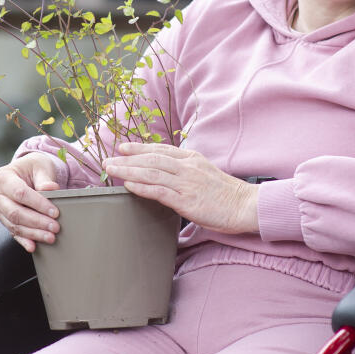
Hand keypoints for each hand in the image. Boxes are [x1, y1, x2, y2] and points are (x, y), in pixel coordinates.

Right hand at [0, 152, 62, 252]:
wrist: (25, 172)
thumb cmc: (33, 168)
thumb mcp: (40, 167)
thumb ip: (44, 179)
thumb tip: (51, 189)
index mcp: (3, 177)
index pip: (20, 193)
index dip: (38, 204)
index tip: (55, 212)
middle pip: (15, 212)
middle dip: (37, 222)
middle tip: (55, 227)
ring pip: (14, 225)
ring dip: (33, 233)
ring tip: (51, 237)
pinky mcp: (3, 219)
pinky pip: (12, 232)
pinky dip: (23, 240)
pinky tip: (33, 246)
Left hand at [102, 142, 258, 234]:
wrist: (246, 206)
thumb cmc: (226, 194)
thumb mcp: (206, 173)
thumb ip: (187, 171)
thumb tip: (167, 175)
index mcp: (192, 158)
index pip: (160, 149)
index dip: (139, 147)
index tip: (122, 147)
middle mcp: (187, 167)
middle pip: (151, 159)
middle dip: (127, 159)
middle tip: (108, 160)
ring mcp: (186, 183)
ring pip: (151, 172)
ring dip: (128, 170)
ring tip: (112, 169)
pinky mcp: (187, 200)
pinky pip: (160, 191)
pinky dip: (142, 186)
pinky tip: (129, 185)